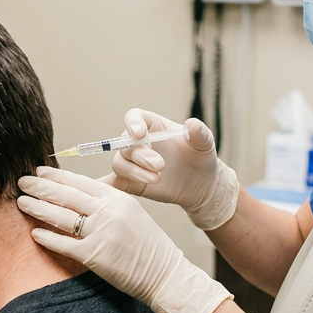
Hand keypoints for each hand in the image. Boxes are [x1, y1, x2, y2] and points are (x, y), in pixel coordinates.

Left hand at [18, 167, 231, 312]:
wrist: (164, 274)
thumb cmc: (149, 245)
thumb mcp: (131, 213)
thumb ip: (106, 203)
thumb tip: (77, 196)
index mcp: (118, 198)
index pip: (80, 182)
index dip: (57, 175)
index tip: (39, 170)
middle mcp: (108, 212)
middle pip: (66, 195)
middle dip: (40, 187)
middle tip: (22, 181)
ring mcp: (100, 234)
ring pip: (61, 217)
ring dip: (38, 208)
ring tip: (21, 202)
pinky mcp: (94, 256)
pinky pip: (64, 244)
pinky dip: (47, 238)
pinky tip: (34, 233)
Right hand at [105, 109, 238, 230]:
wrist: (200, 184)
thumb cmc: (200, 157)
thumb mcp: (204, 144)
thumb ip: (199, 133)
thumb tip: (192, 124)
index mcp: (151, 125)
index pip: (134, 117)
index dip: (132, 123)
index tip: (140, 133)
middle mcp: (137, 142)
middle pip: (125, 144)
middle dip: (141, 155)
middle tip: (160, 165)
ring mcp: (132, 163)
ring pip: (120, 164)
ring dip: (135, 172)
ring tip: (157, 179)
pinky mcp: (129, 182)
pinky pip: (113, 183)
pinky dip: (107, 187)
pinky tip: (109, 195)